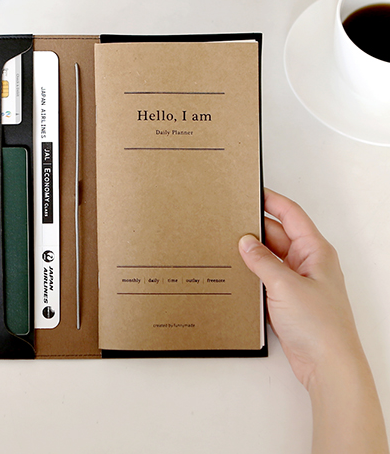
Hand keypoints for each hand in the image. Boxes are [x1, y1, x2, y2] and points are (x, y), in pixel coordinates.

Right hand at [239, 189, 388, 453]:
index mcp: (315, 251)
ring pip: (270, 257)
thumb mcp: (285, 285)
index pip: (291, 214)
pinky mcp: (288, 299)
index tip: (251, 190)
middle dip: (255, 229)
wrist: (327, 365)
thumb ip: (262, 260)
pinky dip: (253, 273)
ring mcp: (297, 281)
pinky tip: (237, 272)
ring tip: (228, 245)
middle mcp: (308, 263)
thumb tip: (245, 242)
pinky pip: (266, 277)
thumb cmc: (320, 326)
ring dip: (252, 253)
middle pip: (277, 235)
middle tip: (230, 220)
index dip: (271, 200)